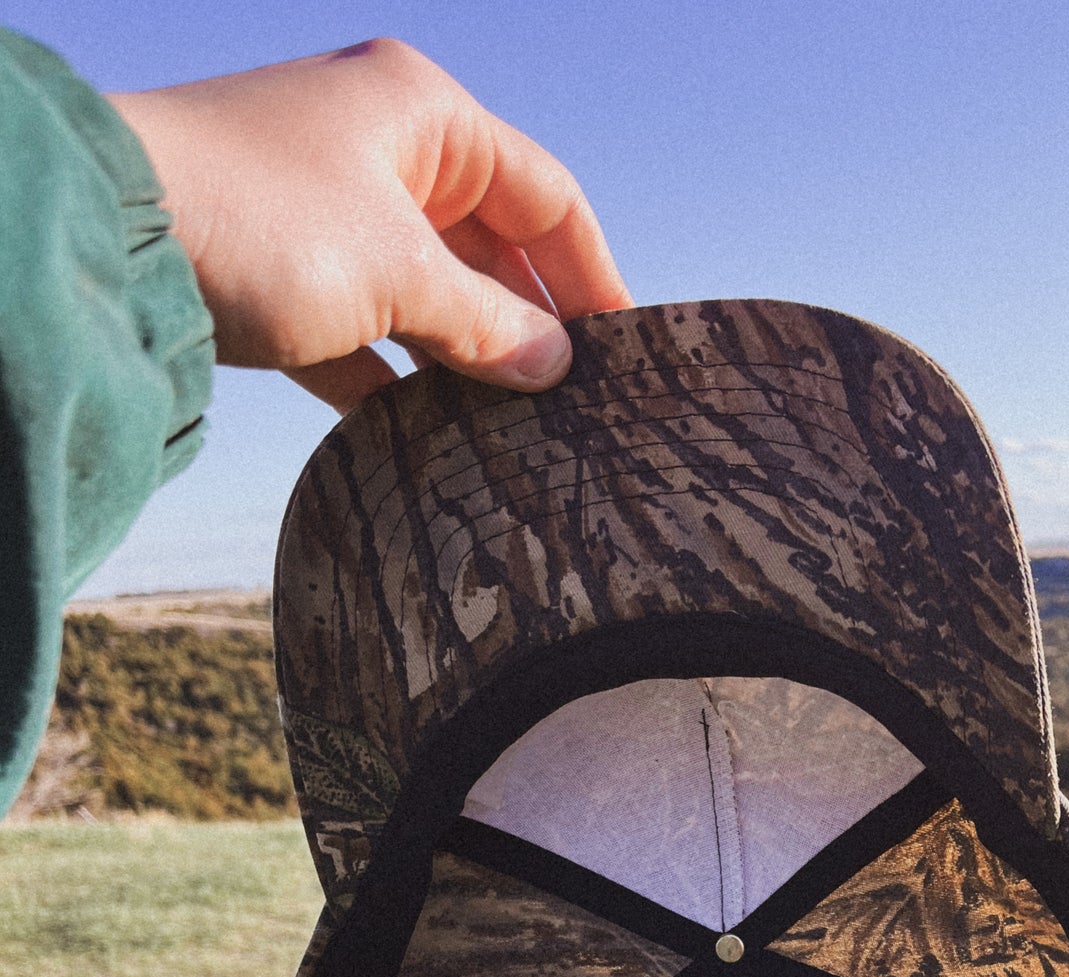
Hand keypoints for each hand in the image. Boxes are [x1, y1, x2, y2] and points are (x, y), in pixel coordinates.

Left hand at [109, 38, 630, 410]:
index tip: (625, 352)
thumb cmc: (264, 224)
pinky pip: (363, 333)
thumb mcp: (401, 276)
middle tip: (573, 406)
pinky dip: (396, 379)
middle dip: (529, 324)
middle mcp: (377, 150)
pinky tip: (428, 435)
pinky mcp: (281, 276)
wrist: (109, 239)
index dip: (592, 273)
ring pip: (425, 293)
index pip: (545, 193)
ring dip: (464, 359)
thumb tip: (555, 366)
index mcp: (421, 114)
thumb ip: (490, 325)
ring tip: (512, 431)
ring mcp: (325, 212)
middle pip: (488, 246)